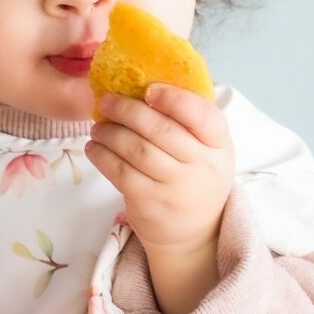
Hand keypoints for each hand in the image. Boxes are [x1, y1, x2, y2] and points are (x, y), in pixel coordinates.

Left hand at [85, 83, 234, 255]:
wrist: (193, 232)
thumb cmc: (195, 174)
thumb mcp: (207, 147)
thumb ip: (186, 119)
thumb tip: (142, 81)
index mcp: (219, 143)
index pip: (202, 116)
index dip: (174, 99)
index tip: (148, 90)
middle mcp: (202, 165)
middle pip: (161, 130)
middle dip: (128, 111)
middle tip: (106, 101)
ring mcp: (176, 188)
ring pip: (137, 150)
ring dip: (110, 133)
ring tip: (98, 126)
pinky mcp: (150, 204)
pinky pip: (121, 173)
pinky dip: (102, 156)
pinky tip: (94, 147)